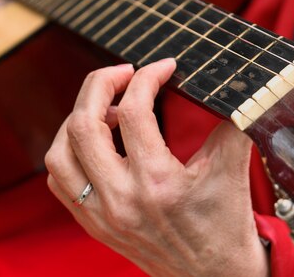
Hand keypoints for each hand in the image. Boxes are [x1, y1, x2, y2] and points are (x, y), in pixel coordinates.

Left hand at [45, 58, 269, 276]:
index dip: (148, 77)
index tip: (164, 67)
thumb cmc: (225, 226)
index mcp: (157, 183)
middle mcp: (121, 199)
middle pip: (83, 124)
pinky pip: (59, 178)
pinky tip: (96, 139)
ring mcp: (101, 214)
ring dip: (78, 117)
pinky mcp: (92, 224)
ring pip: (60, 151)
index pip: (134, 112)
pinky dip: (69, 149)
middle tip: (124, 73)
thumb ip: (231, 123)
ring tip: (108, 107)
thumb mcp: (233, 170)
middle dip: (100, 84)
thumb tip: (233, 85)